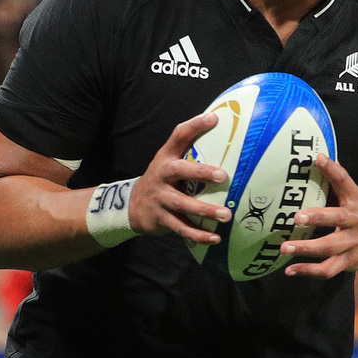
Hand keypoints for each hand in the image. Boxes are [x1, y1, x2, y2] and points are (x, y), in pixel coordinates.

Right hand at [124, 111, 231, 244]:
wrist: (131, 206)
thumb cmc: (162, 180)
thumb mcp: (168, 162)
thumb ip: (189, 150)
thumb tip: (218, 128)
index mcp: (166, 158)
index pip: (179, 136)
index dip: (195, 126)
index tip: (214, 119)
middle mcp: (162, 175)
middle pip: (180, 171)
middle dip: (201, 172)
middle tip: (223, 175)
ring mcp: (160, 199)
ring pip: (183, 205)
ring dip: (205, 210)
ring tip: (226, 215)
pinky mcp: (161, 219)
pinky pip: (182, 228)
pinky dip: (198, 234)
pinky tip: (215, 238)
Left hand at [279, 154, 357, 277]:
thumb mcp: (353, 196)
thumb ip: (337, 179)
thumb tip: (318, 156)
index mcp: (356, 202)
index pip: (345, 183)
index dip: (333, 171)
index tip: (318, 159)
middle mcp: (356, 223)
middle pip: (337, 220)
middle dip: (317, 219)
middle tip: (295, 218)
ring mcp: (352, 245)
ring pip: (328, 249)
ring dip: (306, 249)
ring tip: (284, 248)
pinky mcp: (348, 263)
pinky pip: (327, 269)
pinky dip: (307, 271)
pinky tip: (289, 270)